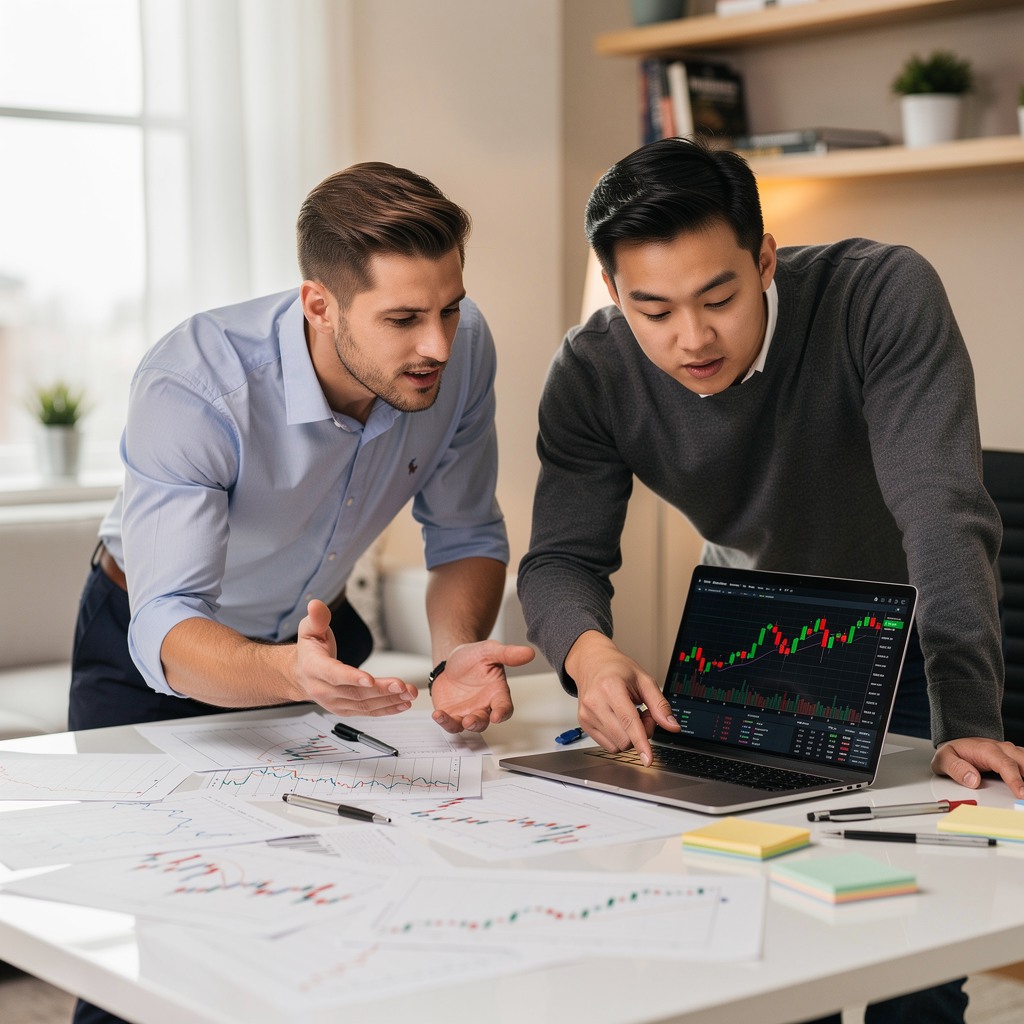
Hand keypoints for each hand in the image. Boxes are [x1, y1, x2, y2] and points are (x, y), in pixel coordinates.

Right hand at [295, 600, 418, 716]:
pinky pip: (367, 712)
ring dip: (389, 700)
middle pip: (355, 692)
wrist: (301, 674)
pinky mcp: (345, 709)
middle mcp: (323, 690)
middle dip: (381, 690)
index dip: (351, 678)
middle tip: (402, 685)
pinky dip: (386, 709)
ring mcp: (334, 703)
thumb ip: (316, 618)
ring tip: (408, 694)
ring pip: (364, 704)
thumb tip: (316, 605)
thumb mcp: (310, 629)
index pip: (333, 675)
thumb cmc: (310, 650)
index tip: (370, 679)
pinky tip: (402, 704)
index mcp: (314, 668)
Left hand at [430, 640, 534, 733]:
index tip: (498, 716)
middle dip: (477, 723)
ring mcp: (468, 712)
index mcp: (497, 693)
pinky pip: (449, 722)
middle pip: (485, 721)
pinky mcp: (452, 714)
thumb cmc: (474, 657)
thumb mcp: (490, 651)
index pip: (504, 707)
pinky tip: (437, 714)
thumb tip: (529, 652)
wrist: (452, 659)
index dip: (502, 713)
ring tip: (450, 719)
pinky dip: (443, 721)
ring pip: (467, 726)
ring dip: (460, 725)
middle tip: (470, 720)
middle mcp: (484, 706)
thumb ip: (508, 654)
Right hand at [568, 631, 678, 766]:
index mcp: (611, 687)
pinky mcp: (583, 723)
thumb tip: (672, 726)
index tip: (648, 759)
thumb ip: (660, 705)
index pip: (628, 721)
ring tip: (629, 715)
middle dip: (641, 733)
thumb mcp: (644, 680)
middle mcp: (595, 701)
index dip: (641, 742)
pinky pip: (608, 745)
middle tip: (643, 714)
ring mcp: (586, 714)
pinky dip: (618, 738)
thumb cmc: (617, 669)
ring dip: (629, 737)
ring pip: (617, 745)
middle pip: (624, 738)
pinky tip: (619, 721)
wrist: (592, 663)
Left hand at [931, 737, 1023, 798]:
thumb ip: (956, 768)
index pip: (1004, 763)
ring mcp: (1009, 752)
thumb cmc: (952, 752)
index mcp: (985, 749)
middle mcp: (1001, 749)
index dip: (1015, 779)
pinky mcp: (1013, 757)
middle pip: (1022, 761)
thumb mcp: (944, 759)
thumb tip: (973, 780)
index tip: (1021, 793)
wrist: (956, 742)